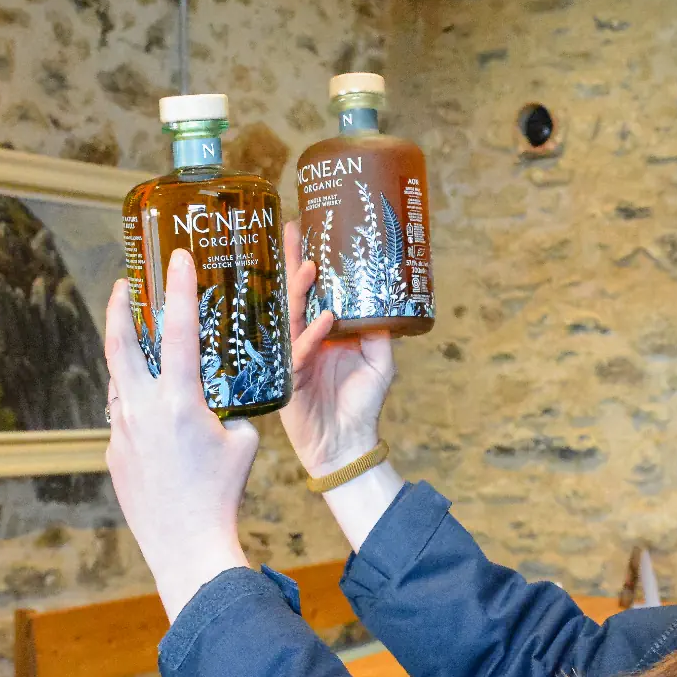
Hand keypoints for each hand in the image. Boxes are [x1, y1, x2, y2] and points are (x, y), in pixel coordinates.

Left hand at [103, 250, 255, 621]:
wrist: (187, 544)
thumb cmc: (222, 494)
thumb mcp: (243, 443)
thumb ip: (231, 413)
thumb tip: (223, 405)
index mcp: (179, 400)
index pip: (180, 330)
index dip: (178, 289)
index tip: (177, 258)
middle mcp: (142, 409)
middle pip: (120, 344)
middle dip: (120, 308)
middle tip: (124, 285)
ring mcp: (122, 432)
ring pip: (118, 381)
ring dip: (126, 358)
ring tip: (137, 344)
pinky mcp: (115, 454)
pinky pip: (123, 417)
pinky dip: (136, 405)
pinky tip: (152, 412)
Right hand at [279, 221, 395, 475]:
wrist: (347, 444)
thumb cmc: (361, 404)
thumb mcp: (380, 362)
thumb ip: (380, 333)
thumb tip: (386, 301)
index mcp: (321, 331)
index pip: (312, 290)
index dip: (307, 262)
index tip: (307, 231)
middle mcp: (304, 338)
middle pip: (295, 294)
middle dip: (293, 263)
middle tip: (292, 231)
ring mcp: (293, 356)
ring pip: (292, 316)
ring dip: (299, 291)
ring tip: (308, 266)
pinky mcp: (290, 378)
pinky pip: (301, 351)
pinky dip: (313, 334)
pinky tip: (324, 317)